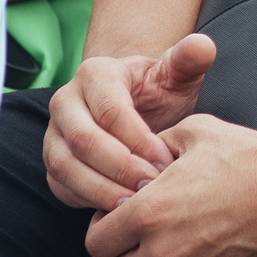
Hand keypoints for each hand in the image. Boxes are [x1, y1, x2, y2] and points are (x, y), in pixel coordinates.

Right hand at [43, 34, 216, 211]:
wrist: (137, 108)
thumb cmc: (158, 92)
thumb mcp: (176, 75)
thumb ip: (189, 59)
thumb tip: (202, 46)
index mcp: (95, 74)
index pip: (110, 110)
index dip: (138, 140)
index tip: (166, 161)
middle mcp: (65, 101)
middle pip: (84, 140)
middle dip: (120, 168)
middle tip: (152, 187)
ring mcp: (55, 134)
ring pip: (66, 166)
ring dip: (101, 189)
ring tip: (135, 203)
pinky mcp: (53, 164)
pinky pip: (62, 186)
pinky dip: (88, 201)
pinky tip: (119, 209)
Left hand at [87, 115, 256, 256]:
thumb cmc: (249, 157)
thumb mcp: (195, 132)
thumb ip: (155, 146)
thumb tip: (137, 161)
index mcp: (150, 212)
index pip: (96, 243)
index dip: (103, 228)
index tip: (117, 219)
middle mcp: (164, 253)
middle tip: (134, 241)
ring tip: (163, 253)